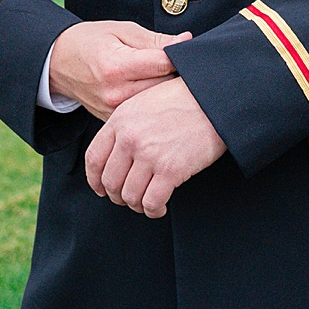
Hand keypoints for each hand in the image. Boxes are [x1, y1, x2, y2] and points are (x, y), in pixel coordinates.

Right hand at [49, 21, 188, 120]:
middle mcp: (115, 92)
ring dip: (166, 93)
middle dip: (177, 75)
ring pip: (156, 104)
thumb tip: (185, 41)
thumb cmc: (90, 42)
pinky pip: (143, 115)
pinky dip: (152, 105)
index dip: (180, 55)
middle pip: (164, 87)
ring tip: (166, 78)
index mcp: (117, 66)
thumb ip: (155, 40)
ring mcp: (113, 110)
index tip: (187, 50)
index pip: (164, 64)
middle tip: (181, 65)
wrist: (58, 63)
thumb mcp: (121, 30)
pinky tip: (153, 94)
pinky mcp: (113, 120)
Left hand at [84, 78, 227, 217]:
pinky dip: (153, 210)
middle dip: (118, 197)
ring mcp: (149, 155)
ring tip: (147, 204)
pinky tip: (159, 208)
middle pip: (111, 181)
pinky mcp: (171, 170)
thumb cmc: (185, 98)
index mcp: (120, 120)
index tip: (101, 189)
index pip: (94, 158)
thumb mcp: (145, 102)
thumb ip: (127, 125)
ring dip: (137, 205)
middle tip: (128, 200)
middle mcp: (130, 138)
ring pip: (130, 195)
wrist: (215, 99)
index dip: (95, 180)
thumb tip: (118, 154)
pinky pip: (151, 201)